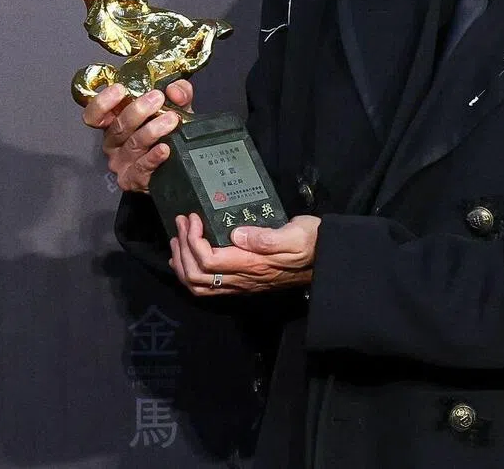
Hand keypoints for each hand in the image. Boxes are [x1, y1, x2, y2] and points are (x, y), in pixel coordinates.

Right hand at [81, 78, 192, 191]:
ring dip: (152, 130)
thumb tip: (174, 89)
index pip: (95, 114)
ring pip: (132, 145)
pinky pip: (141, 168)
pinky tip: (165, 149)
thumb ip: (178, 93)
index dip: (102, 102)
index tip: (120, 89)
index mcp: (115, 122)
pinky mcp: (132, 179)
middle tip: (157, 99)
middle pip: (117, 127)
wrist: (178, 164)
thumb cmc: (169, 131)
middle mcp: (113, 142)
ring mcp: (121, 163)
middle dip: (138, 110)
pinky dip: (153, 157)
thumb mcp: (175, 107)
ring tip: (171, 119)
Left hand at [169, 212, 319, 296]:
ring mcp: (241, 283)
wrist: (325, 259)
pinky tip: (189, 257)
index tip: (193, 217)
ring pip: (199, 284)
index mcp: (252, 264)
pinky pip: (208, 286)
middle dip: (182, 249)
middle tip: (181, 222)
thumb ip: (267, 237)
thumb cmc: (311, 242)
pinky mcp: (243, 282)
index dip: (193, 240)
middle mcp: (242, 278)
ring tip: (178, 239)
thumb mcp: (295, 233)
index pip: (209, 259)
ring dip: (182, 262)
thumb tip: (237, 233)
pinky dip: (191, 272)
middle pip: (196, 275)